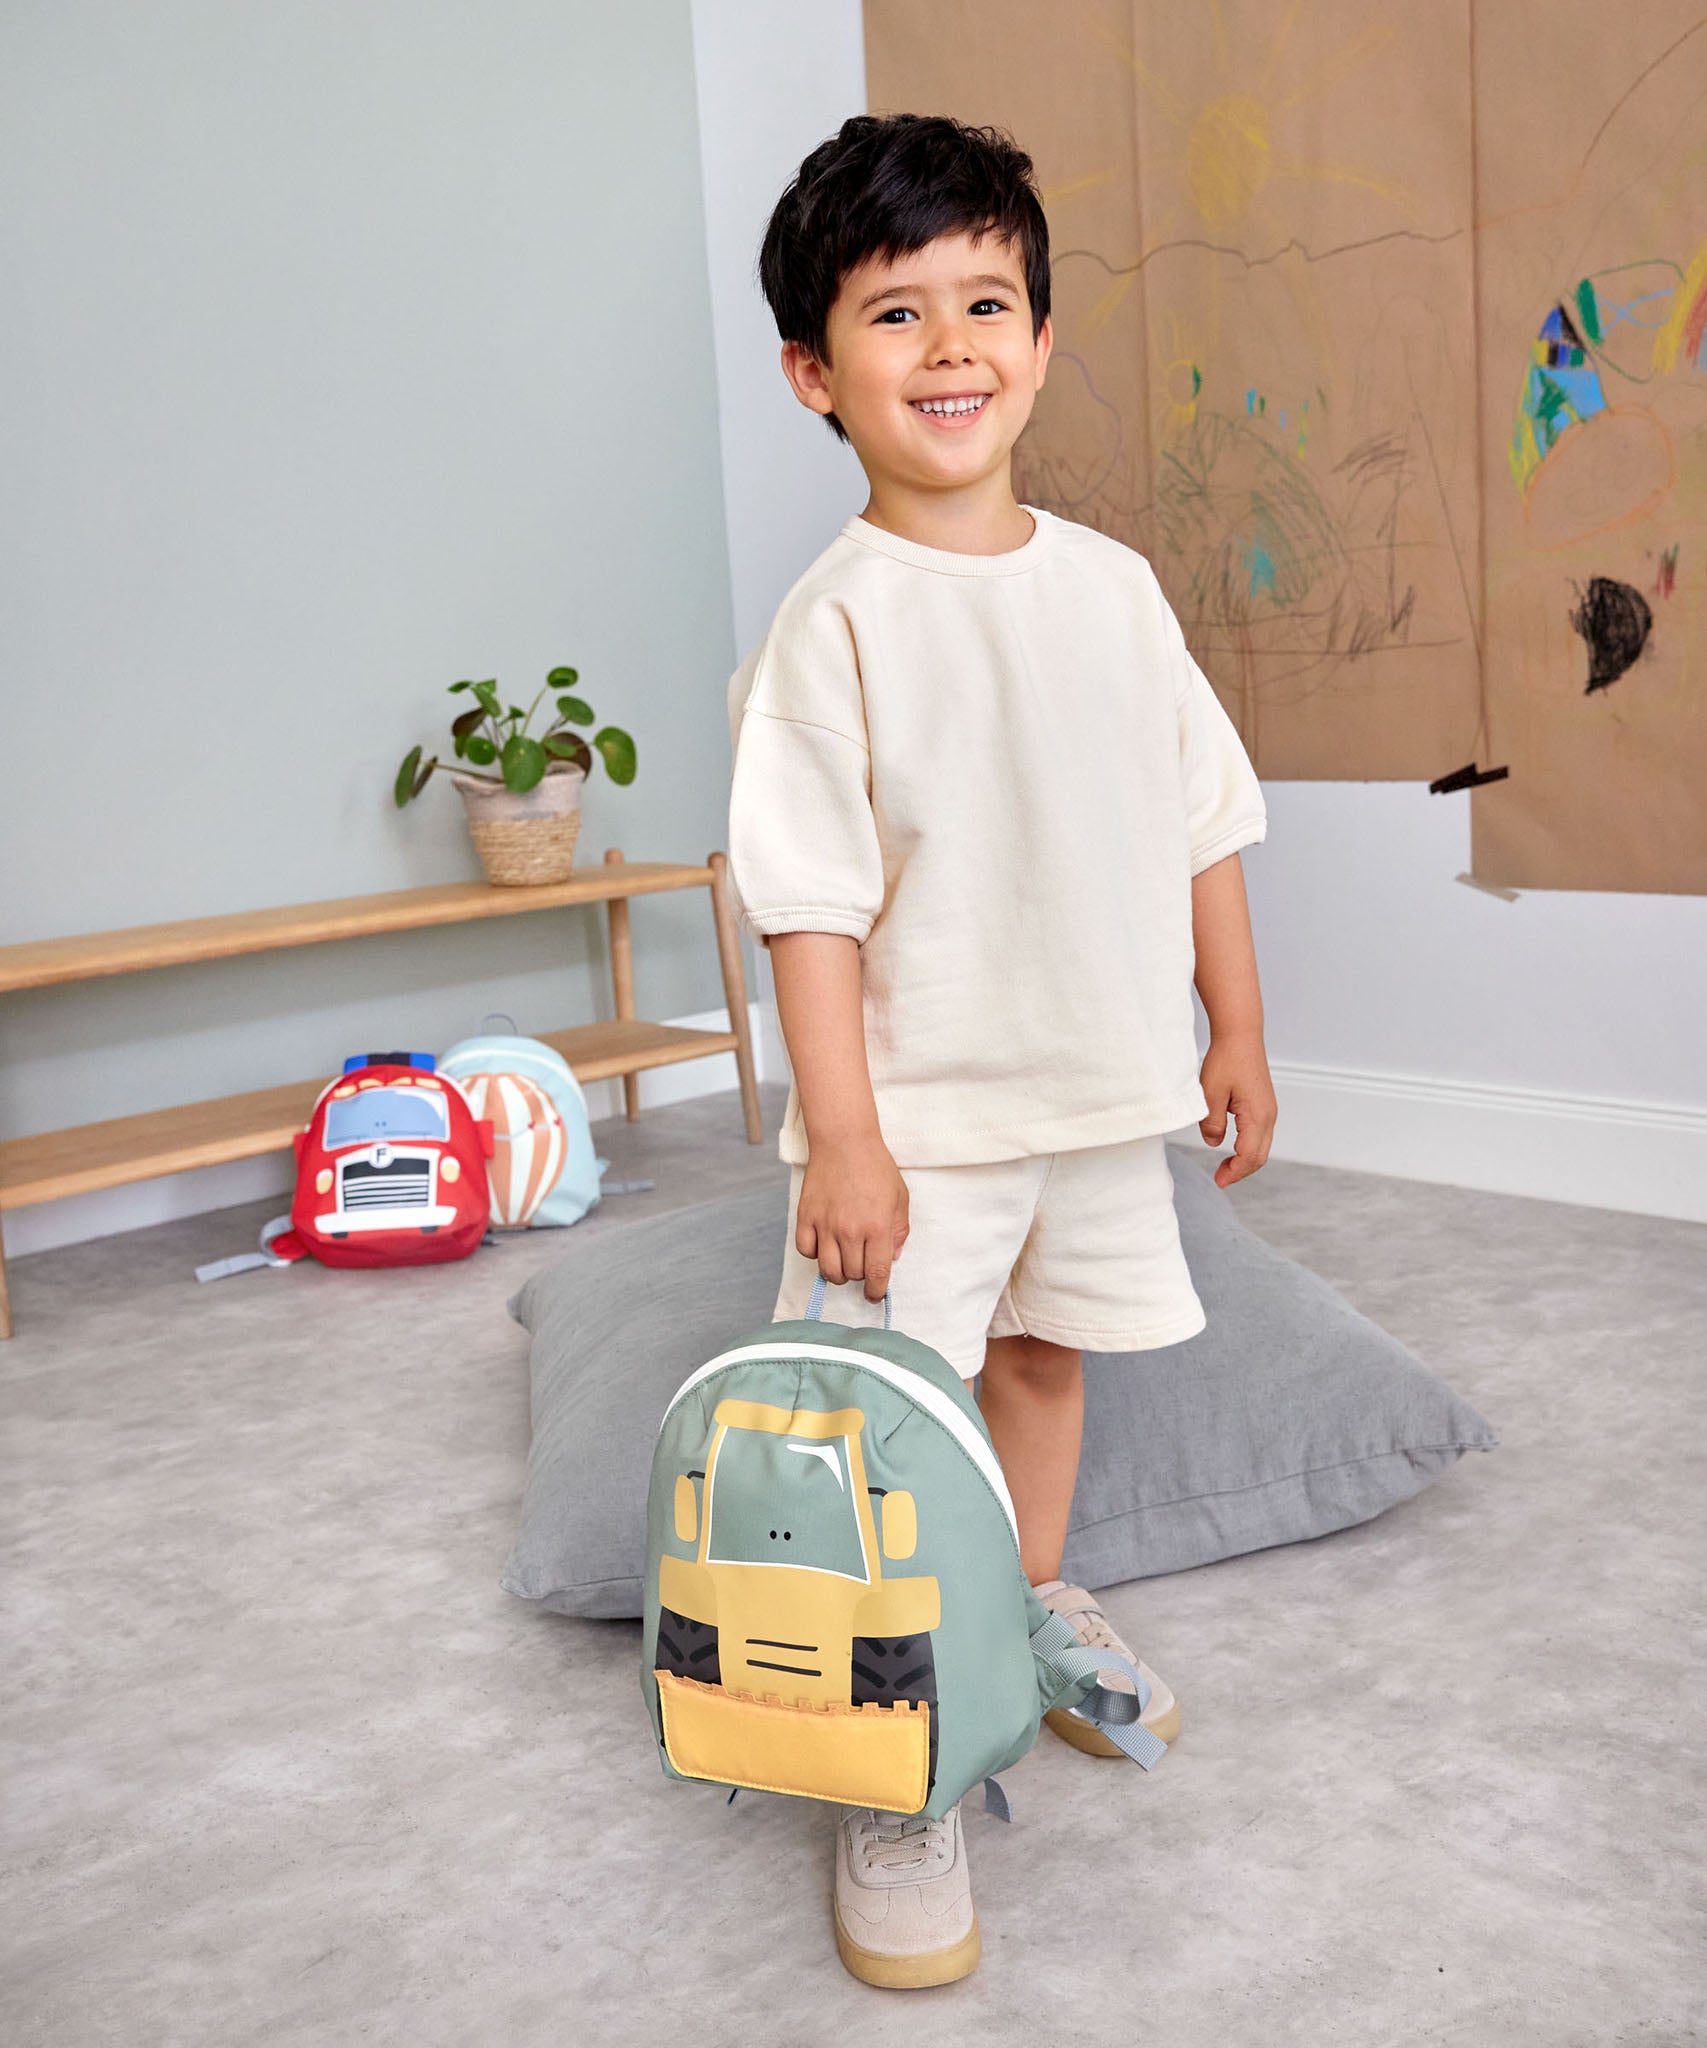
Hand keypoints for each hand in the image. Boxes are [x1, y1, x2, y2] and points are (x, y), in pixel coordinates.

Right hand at [796, 1133, 909, 1302]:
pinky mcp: (806, 1216)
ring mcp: (825, 1224)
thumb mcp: (900, 1198)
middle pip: (852, 1274)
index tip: (875, 1294)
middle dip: (859, 1275)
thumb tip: (892, 1258)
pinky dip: (815, 1254)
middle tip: (861, 1262)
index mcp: (877, 1226)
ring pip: (828, 1270)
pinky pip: (806, 1251)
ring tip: (843, 1260)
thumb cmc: (875, 1168)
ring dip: (838, 1272)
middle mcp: (850, 1230)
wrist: (844, 1141)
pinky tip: (824, 1244)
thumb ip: (899, 1231)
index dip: (876, 1290)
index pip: (876, 1273)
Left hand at [1198, 1029, 1276, 1188]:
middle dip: (1240, 1171)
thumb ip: (1212, 1123)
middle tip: (1220, 1178)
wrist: (1241, 1035)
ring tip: (1224, 1167)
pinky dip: (1247, 1146)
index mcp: (1258, 1116)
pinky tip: (1232, 1146)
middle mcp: (1269, 1116)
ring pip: (1261, 1146)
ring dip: (1244, 1159)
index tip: (1218, 1181)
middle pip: (1259, 1156)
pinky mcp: (1264, 1104)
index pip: (1249, 1156)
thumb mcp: (1210, 1095)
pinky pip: (1260, 1134)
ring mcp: (1269, 1110)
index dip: (1234, 1173)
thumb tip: (1214, 1143)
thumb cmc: (1226, 1060)